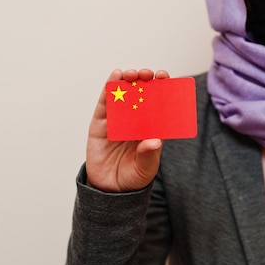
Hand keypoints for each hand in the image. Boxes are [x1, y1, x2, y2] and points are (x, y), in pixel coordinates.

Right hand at [86, 68, 167, 191]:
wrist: (109, 190)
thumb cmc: (132, 177)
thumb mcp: (145, 168)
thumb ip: (149, 155)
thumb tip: (155, 141)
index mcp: (150, 127)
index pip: (158, 103)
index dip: (162, 88)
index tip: (164, 78)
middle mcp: (135, 119)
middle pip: (141, 93)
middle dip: (145, 79)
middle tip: (148, 74)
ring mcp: (117, 119)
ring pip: (123, 93)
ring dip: (128, 79)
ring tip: (132, 74)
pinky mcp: (100, 122)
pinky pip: (105, 102)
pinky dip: (109, 88)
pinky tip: (115, 77)